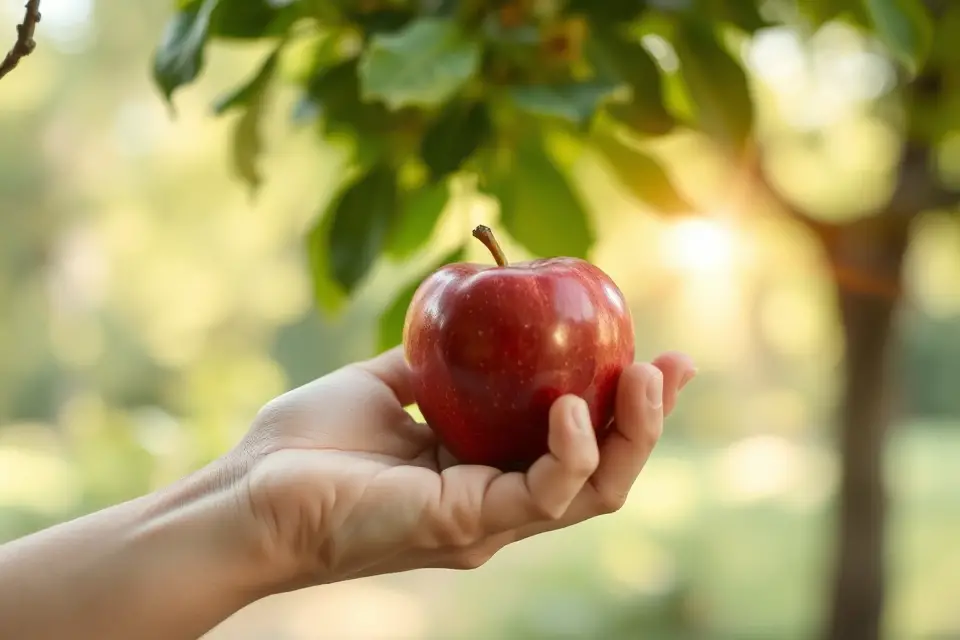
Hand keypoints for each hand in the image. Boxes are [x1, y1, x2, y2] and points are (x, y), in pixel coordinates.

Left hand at [231, 347, 695, 591]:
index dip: (620, 403)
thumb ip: (435, 366)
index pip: (573, 442)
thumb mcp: (386, 386)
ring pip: (592, 491)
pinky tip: (572, 403)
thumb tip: (468, 320)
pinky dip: (570, 451)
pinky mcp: (465, 528)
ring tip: (646, 377)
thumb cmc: (304, 446)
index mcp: (483, 471)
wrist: (247, 494)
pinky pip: (543, 495)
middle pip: (601, 470)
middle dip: (647, 421)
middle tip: (675, 366)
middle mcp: (497, 503)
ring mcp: (487, 523)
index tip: (655, 351)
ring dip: (630, 436)